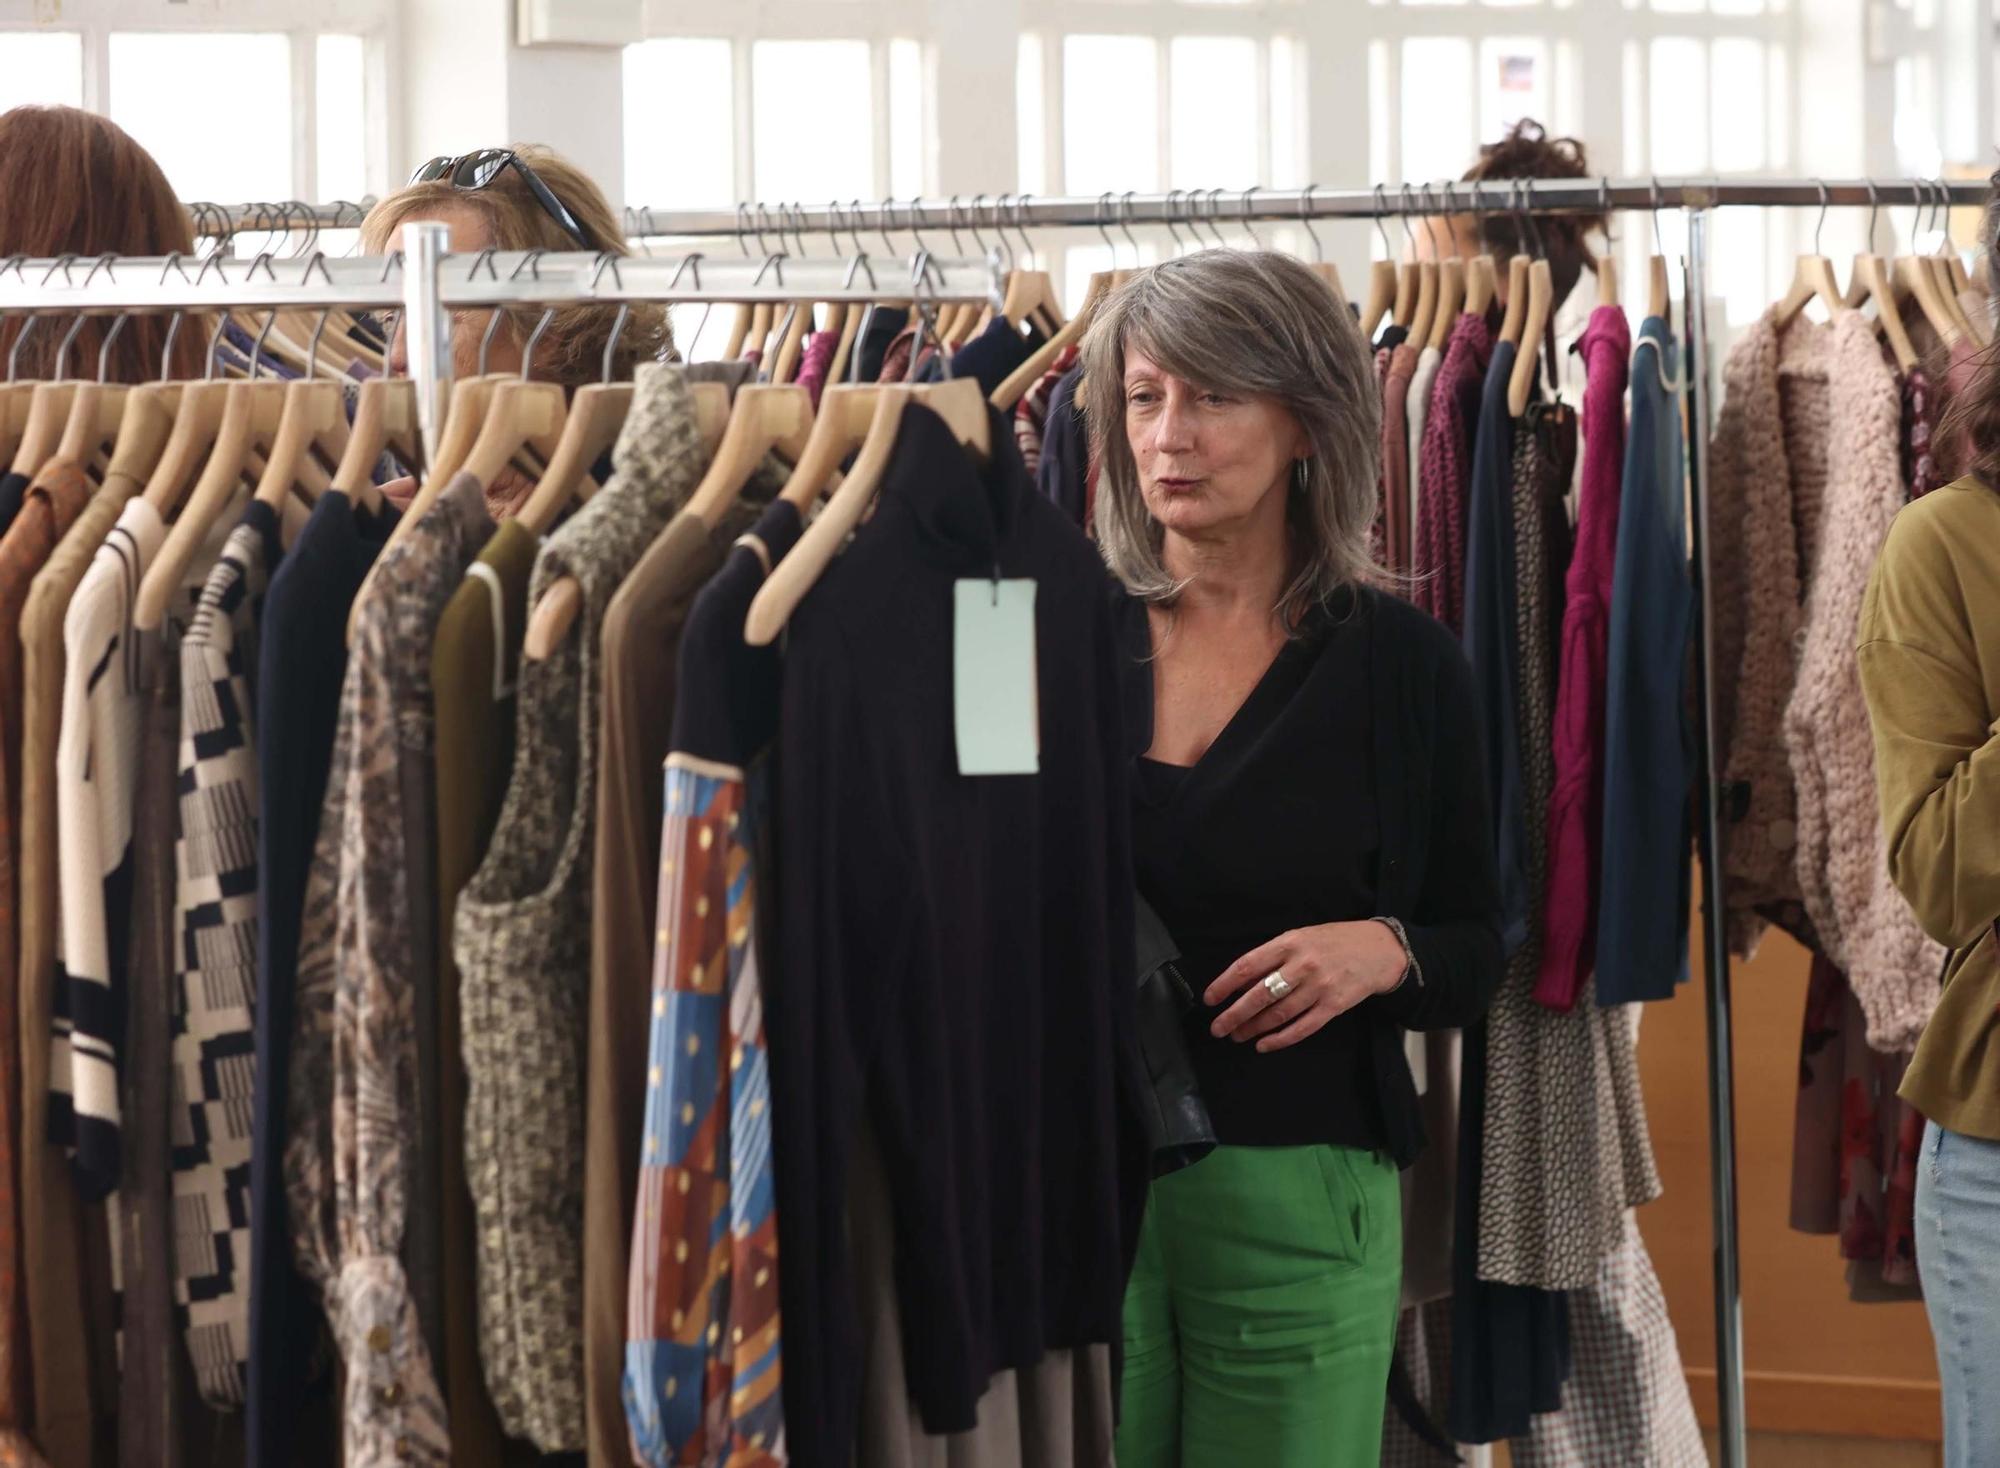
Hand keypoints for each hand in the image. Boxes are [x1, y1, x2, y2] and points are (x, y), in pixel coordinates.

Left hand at [1205, 921, 1407, 1052]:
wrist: (1378, 950)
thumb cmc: (1332, 943)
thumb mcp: (1300, 938)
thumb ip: (1272, 957)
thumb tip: (1239, 982)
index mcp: (1289, 943)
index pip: (1248, 966)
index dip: (1225, 984)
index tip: (1211, 999)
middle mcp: (1303, 965)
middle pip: (1260, 995)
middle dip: (1234, 1014)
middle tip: (1218, 1028)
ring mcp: (1319, 987)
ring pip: (1279, 1014)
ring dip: (1253, 1028)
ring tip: (1237, 1036)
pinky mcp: (1334, 1006)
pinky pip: (1302, 1027)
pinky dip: (1280, 1039)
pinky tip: (1264, 1045)